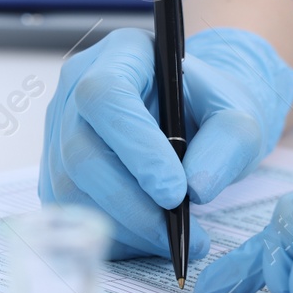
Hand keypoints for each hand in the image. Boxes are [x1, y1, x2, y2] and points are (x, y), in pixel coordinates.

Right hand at [40, 26, 292, 261]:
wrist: (190, 120)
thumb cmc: (208, 110)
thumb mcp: (237, 116)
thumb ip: (227, 144)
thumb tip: (197, 188)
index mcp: (121, 54)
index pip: (105, 94)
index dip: (134, 146)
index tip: (174, 191)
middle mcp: (76, 87)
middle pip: (81, 149)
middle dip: (128, 201)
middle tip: (175, 230)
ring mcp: (58, 129)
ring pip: (70, 186)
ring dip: (121, 224)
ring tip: (171, 239)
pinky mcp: (55, 169)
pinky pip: (71, 210)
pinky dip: (111, 233)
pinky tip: (147, 238)